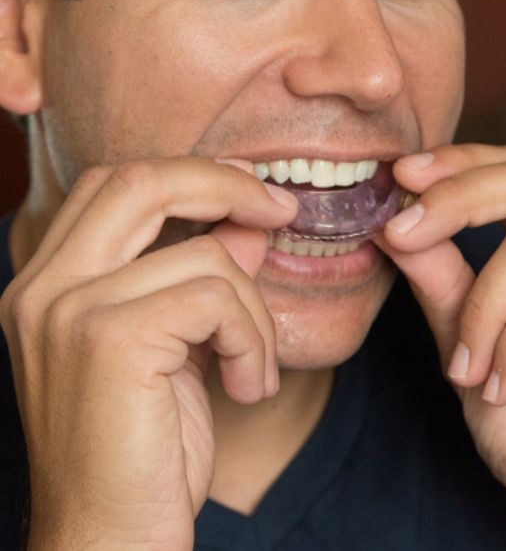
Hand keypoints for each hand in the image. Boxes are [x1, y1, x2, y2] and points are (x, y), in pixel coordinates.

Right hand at [0, 157, 296, 550]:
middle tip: (279, 210)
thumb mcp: (177, 347)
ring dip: (254, 309)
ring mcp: (68, 310)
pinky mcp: (111, 340)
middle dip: (223, 183)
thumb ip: (200, 275)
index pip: (114, 184)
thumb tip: (248, 219)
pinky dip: (253, 338)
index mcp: (48, 283)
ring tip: (254, 367)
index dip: (188, 175)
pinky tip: (249, 386)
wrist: (108, 548)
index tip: (250, 192)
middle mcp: (42, 288)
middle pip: (140, 180)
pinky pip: (217, 298)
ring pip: (204, 254)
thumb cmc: (141, 454)